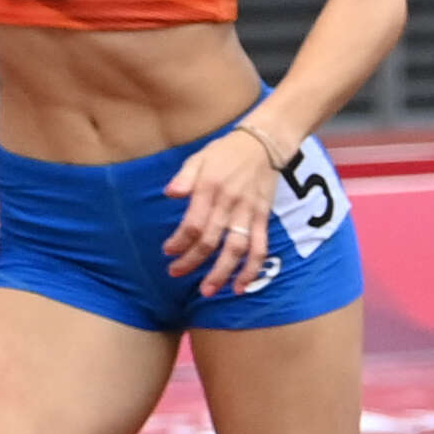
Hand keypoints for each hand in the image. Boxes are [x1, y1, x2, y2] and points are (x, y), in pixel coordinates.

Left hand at [164, 127, 282, 295]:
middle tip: (175, 273)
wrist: (265, 142)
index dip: (180, 241)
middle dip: (192, 261)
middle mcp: (230, 203)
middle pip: (211, 240)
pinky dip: (252, 269)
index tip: (168, 251)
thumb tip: (170, 193)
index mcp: (211, 189)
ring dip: (222, 272)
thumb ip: (184, 177)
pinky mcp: (263, 218)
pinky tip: (241, 286)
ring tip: (207, 290)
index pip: (194, 223)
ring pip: (236, 249)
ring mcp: (249, 213)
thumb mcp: (199, 157)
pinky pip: (260, 247)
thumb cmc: (226, 151)